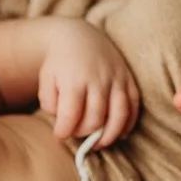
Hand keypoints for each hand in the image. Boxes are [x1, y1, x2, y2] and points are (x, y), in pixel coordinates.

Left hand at [37, 24, 139, 148]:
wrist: (77, 36)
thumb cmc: (59, 63)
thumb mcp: (45, 80)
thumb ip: (49, 103)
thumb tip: (63, 122)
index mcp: (74, 80)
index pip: (70, 116)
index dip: (64, 132)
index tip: (60, 135)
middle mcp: (98, 79)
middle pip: (95, 119)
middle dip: (85, 133)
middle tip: (77, 134)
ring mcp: (116, 79)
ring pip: (119, 115)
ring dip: (109, 135)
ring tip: (98, 143)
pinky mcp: (128, 78)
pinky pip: (134, 105)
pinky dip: (129, 123)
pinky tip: (121, 134)